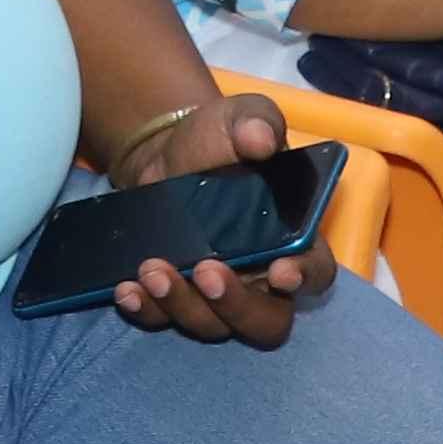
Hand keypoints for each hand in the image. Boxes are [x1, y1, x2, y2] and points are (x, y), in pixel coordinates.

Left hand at [95, 91, 322, 346]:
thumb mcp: (240, 118)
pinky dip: (146, 310)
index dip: (303, 277)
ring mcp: (217, 296)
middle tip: (205, 271)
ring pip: (212, 325)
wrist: (168, 154)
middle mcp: (262, 280)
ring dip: (182, 304)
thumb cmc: (220, 140)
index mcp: (293, 239)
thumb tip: (261, 138)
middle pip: (266, 320)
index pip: (315, 271)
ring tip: (152, 269)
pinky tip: (127, 290)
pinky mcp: (176, 299)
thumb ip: (257, 123)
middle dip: (235, 304)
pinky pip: (165, 319)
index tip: (279, 272)